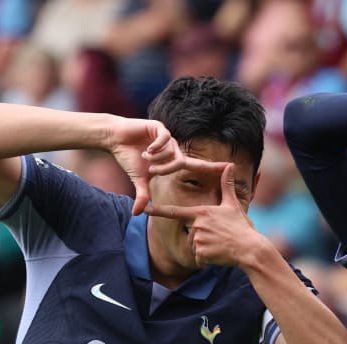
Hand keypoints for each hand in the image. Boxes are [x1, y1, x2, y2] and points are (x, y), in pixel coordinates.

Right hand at [104, 117, 223, 214]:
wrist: (116, 139)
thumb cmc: (129, 158)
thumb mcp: (138, 179)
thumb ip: (142, 195)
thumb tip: (136, 214)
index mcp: (174, 160)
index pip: (197, 165)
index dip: (213, 167)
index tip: (230, 167)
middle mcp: (174, 148)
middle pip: (181, 162)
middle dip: (166, 168)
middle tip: (152, 169)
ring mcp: (168, 137)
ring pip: (172, 152)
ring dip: (158, 158)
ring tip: (145, 157)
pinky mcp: (159, 127)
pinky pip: (165, 138)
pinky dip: (157, 146)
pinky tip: (147, 149)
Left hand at [144, 163, 263, 267]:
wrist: (250, 249)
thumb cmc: (242, 227)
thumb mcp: (233, 205)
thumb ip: (226, 186)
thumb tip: (229, 165)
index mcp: (202, 212)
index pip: (175, 212)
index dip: (159, 211)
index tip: (146, 209)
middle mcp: (197, 225)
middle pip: (190, 233)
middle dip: (202, 238)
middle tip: (219, 238)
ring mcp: (199, 239)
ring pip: (194, 246)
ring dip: (205, 248)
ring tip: (220, 245)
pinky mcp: (202, 253)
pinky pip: (198, 258)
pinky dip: (207, 259)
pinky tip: (219, 255)